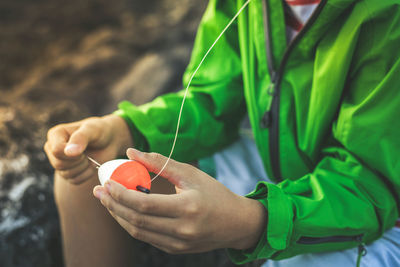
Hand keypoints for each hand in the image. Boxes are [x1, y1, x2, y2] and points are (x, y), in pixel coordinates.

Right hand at [44, 114, 132, 183]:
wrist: (109, 140)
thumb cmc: (100, 131)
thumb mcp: (92, 130)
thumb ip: (81, 138)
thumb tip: (69, 152)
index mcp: (55, 134)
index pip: (56, 150)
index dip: (72, 154)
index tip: (84, 148)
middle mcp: (53, 148)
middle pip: (59, 164)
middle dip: (79, 161)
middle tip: (88, 152)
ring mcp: (59, 161)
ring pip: (66, 174)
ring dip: (83, 167)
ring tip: (89, 157)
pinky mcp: (67, 173)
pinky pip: (74, 180)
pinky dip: (86, 174)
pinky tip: (90, 164)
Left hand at [93, 148, 266, 253]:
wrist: (236, 223)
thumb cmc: (215, 194)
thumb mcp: (190, 174)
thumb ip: (159, 162)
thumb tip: (131, 152)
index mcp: (187, 208)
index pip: (144, 204)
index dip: (121, 194)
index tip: (107, 182)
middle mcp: (182, 230)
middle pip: (136, 220)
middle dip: (112, 205)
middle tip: (99, 191)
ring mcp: (178, 243)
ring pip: (137, 231)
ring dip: (118, 215)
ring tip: (107, 200)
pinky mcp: (175, 249)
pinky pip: (146, 237)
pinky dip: (131, 224)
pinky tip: (124, 211)